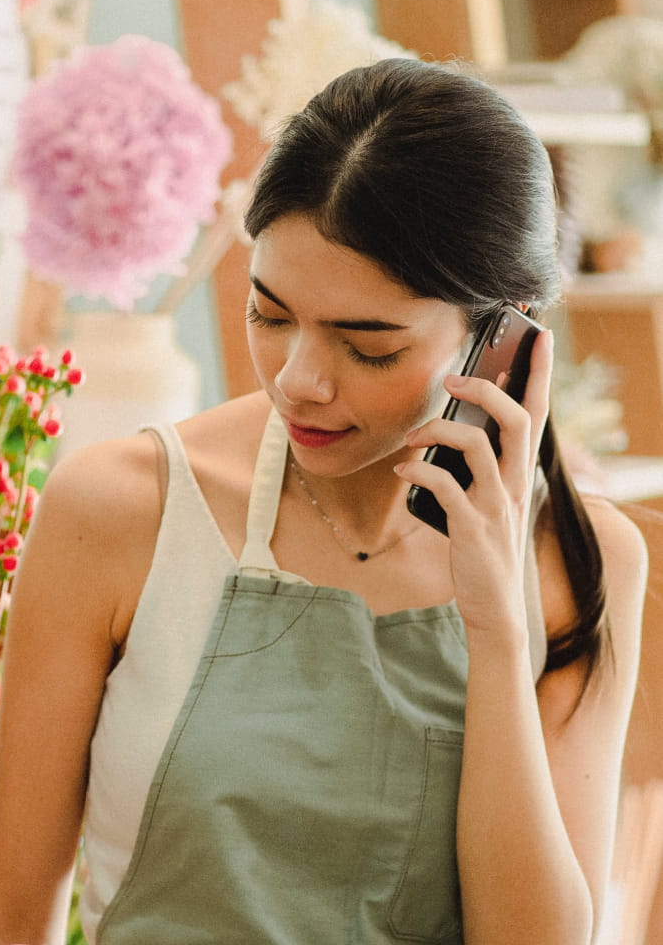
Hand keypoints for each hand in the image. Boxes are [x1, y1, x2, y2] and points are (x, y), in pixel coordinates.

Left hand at [396, 328, 552, 639]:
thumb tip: (451, 429)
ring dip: (442, 431)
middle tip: (454, 380)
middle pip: (516, 419)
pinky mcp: (472, 528)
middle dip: (487, 390)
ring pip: (479, 447)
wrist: (495, 608)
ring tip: (414, 436)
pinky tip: (403, 470)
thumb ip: (481, 468)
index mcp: (521, 474)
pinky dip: (420, 472)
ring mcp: (496, 506)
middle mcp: (515, 484)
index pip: (538, 413)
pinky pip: (446, 487)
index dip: (540, 373)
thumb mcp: (491, 503)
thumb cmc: (486, 551)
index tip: (539, 335)